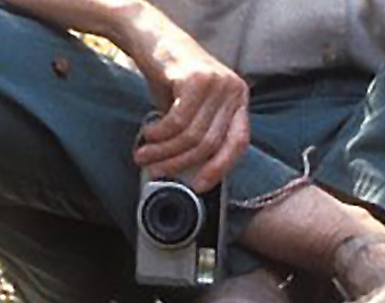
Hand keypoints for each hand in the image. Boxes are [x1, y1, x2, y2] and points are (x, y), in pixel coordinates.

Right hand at [125, 22, 248, 191]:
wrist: (151, 37)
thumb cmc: (171, 74)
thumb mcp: (191, 106)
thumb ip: (196, 133)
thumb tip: (186, 170)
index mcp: (239, 100)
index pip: (238, 143)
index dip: (220, 168)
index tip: (200, 184)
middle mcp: (234, 91)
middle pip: (211, 143)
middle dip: (180, 162)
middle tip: (156, 170)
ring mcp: (218, 83)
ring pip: (193, 135)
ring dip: (164, 152)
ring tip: (144, 156)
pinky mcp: (197, 78)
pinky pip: (179, 120)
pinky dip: (160, 134)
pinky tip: (148, 135)